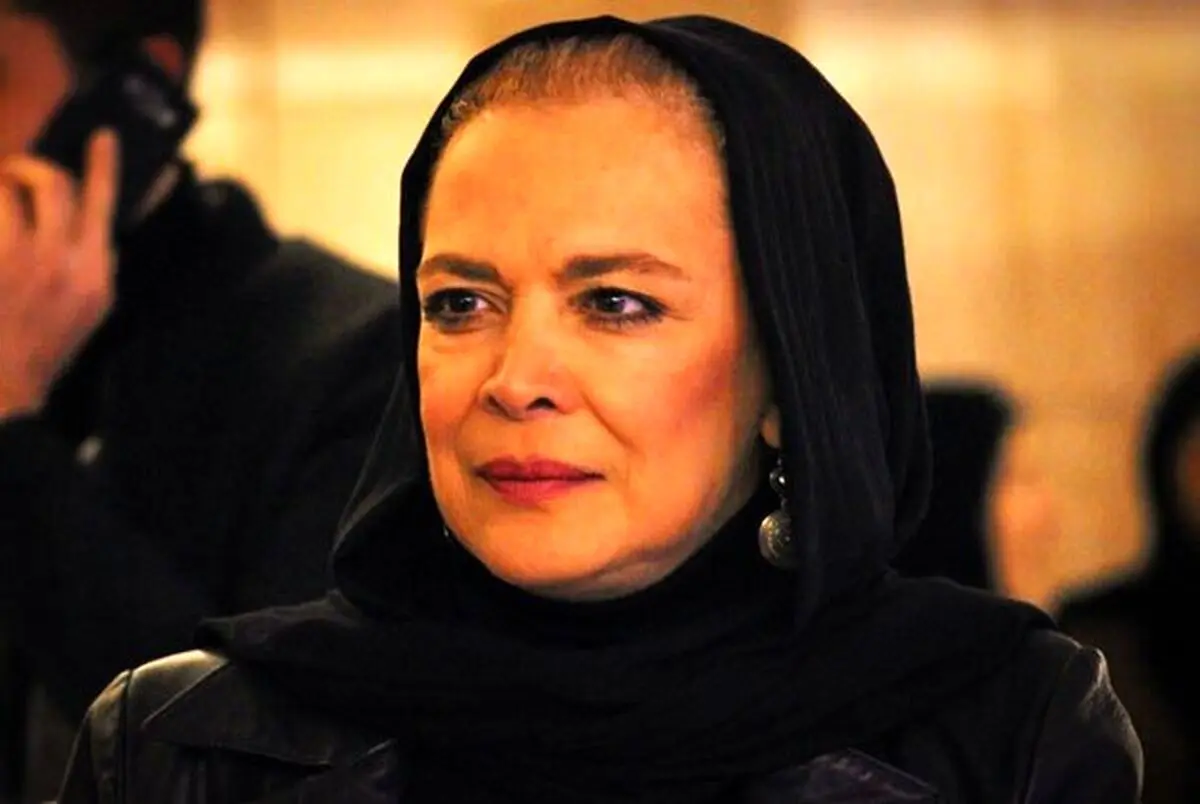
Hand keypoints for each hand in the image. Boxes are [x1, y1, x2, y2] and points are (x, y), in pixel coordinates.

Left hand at [0, 131, 118, 419]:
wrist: (7, 384)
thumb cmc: (46, 346)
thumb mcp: (90, 310)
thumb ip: (94, 266)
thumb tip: (93, 227)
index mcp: (95, 273)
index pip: (103, 204)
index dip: (103, 165)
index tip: (102, 136)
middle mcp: (62, 261)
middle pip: (54, 184)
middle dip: (31, 168)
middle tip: (17, 174)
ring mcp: (20, 259)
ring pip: (8, 192)